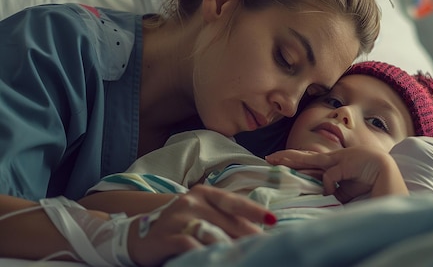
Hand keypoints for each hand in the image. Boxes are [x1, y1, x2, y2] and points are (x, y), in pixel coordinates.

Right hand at [128, 185, 275, 266]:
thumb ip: (227, 217)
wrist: (140, 237)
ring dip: (229, 246)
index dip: (254, 210)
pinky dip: (205, 254)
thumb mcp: (204, 213)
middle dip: (247, 236)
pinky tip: (216, 260)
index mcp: (204, 193)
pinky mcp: (166, 236)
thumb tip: (260, 226)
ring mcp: (177, 217)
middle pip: (226, 220)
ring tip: (244, 255)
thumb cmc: (182, 224)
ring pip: (211, 233)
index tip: (273, 220)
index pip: (233, 201)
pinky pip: (191, 246)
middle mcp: (191, 201)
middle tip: (262, 247)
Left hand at [266, 147, 406, 202]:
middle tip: (269, 158)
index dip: (297, 164)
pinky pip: (328, 176)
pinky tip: (331, 192)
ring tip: (274, 160)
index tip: (281, 164)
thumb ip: (333, 190)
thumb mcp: (347, 193)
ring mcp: (340, 159)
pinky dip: (328, 186)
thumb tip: (319, 192)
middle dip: (288, 158)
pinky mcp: (344, 161)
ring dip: (291, 160)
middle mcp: (337, 159)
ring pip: (310, 160)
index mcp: (338, 165)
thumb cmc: (372, 186)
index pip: (313, 164)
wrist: (391, 179)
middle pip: (307, 158)